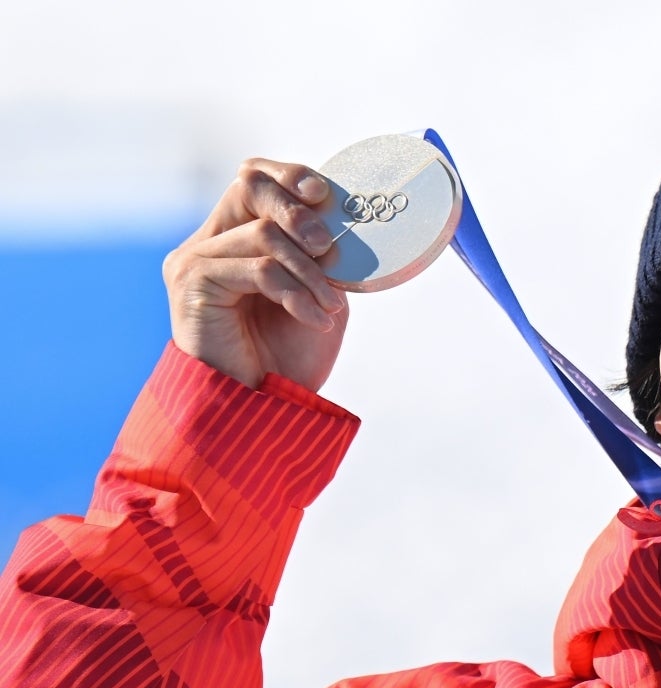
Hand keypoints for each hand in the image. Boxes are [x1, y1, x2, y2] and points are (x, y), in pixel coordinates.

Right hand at [163, 159, 349, 391]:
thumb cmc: (288, 357)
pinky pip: (258, 269)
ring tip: (330, 306)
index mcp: (235, 237)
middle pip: (250, 186)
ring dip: (309, 271)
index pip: (255, 181)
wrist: (261, 409)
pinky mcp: (192, 282)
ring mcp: (195, 260)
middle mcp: (209, 242)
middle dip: (299, 212)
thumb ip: (322, 256)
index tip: (326, 195)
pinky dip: (296, 292)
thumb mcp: (319, 294)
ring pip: (264, 234)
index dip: (290, 176)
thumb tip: (339, 217)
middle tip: (330, 248)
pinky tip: (314, 318)